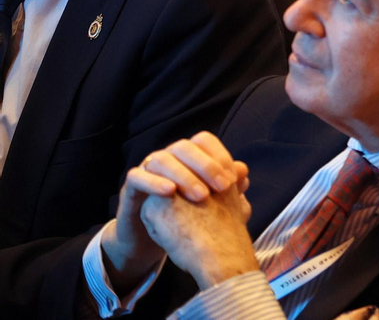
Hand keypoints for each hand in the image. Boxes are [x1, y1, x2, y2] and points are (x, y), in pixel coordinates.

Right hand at [102, 133, 248, 291]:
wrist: (153, 241)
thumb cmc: (187, 219)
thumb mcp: (211, 205)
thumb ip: (227, 188)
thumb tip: (243, 172)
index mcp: (188, 157)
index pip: (204, 141)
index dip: (220, 156)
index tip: (233, 181)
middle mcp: (168, 158)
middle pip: (185, 147)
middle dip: (206, 165)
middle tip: (221, 188)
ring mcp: (147, 171)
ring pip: (161, 159)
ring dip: (182, 175)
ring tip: (200, 197)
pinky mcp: (130, 188)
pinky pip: (137, 177)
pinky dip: (153, 182)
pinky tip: (169, 193)